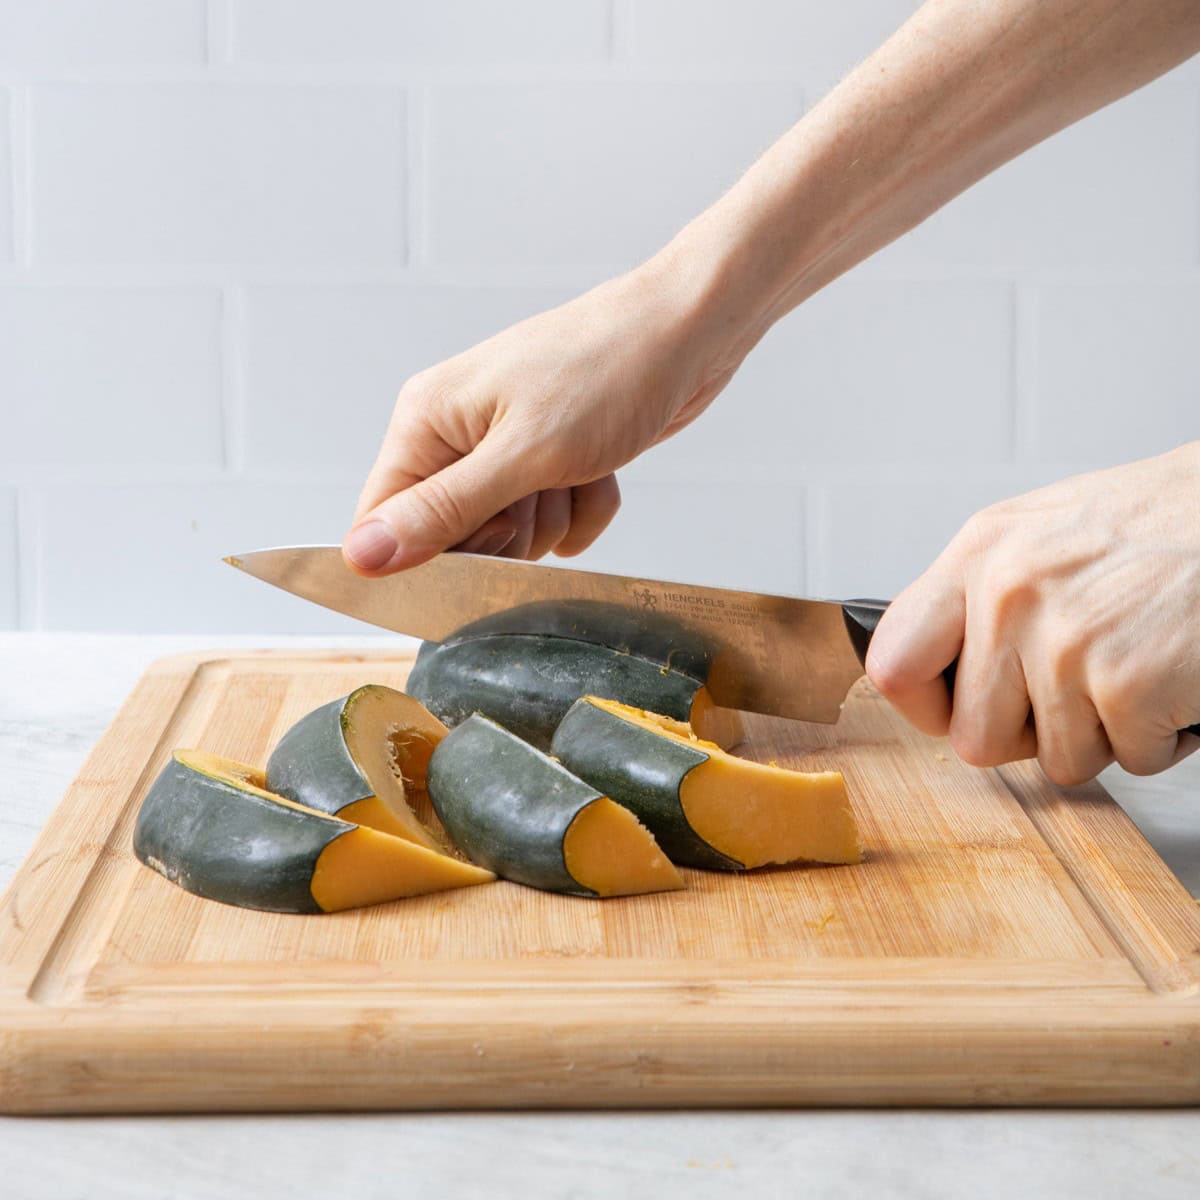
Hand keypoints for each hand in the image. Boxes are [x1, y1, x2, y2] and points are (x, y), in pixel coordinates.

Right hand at [342, 251, 743, 574]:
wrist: (689, 332)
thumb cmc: (609, 371)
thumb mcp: (523, 455)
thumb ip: (444, 511)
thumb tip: (362, 555)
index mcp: (427, 420)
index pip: (383, 519)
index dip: (426, 553)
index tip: (482, 546)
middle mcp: (457, 432)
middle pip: (454, 538)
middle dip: (509, 532)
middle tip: (541, 489)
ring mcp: (507, 446)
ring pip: (513, 535)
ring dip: (557, 516)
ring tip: (579, 468)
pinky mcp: (551, 460)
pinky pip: (557, 521)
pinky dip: (587, 507)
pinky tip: (602, 470)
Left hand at [865, 443, 1199, 783]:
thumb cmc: (1161, 523)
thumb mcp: (1041, 534)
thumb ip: (981, 597)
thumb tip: (937, 668)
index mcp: (978, 555)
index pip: (892, 664)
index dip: (925, 707)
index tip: (957, 707)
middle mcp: (1009, 596)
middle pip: (974, 740)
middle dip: (1029, 735)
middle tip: (1074, 694)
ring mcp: (1065, 642)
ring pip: (1056, 761)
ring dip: (1103, 735)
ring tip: (1133, 671)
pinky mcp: (1128, 683)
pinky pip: (1128, 762)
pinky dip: (1160, 738)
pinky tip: (1173, 681)